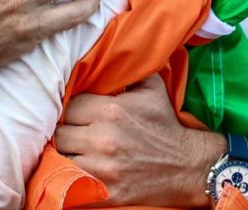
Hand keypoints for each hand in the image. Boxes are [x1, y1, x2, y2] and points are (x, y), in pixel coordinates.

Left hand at [56, 75, 218, 206]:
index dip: (72, 109)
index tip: (79, 114)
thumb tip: (108, 56)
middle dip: (68, 131)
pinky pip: (72, 183)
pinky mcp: (105, 191)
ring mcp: (103, 168)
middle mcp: (103, 139)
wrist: (186, 164)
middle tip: (77, 132)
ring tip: (78, 151)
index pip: (69, 106)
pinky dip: (73, 177)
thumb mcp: (151, 87)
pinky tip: (81, 170)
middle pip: (61, 133)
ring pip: (62, 158)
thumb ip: (127, 71)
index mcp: (111, 110)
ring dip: (68, 154)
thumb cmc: (164, 123)